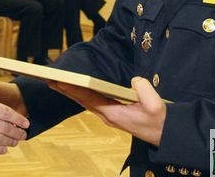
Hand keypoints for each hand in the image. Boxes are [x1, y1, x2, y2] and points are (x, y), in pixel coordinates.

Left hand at [49, 76, 165, 145]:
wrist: (164, 133)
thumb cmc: (159, 120)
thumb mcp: (155, 104)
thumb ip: (143, 88)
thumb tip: (133, 80)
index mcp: (113, 114)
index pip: (89, 99)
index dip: (74, 89)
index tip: (60, 81)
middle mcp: (107, 116)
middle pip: (82, 101)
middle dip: (66, 90)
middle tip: (50, 80)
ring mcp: (109, 116)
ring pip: (86, 102)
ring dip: (72, 92)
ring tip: (58, 83)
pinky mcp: (113, 114)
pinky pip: (93, 103)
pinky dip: (83, 95)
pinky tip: (78, 89)